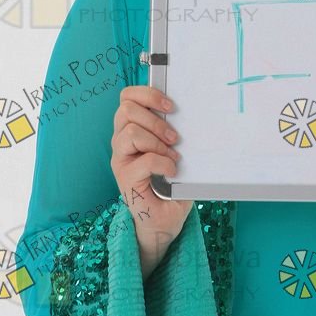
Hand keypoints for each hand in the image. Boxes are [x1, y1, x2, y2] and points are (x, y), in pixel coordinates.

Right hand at [110, 84, 192, 248]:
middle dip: (155, 118)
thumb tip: (194, 115)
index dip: (147, 94)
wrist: (163, 221)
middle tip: (174, 136)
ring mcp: (121, 160)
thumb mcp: (173, 152)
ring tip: (172, 154)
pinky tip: (172, 172)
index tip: (171, 106)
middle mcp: (121, 142)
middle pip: (126, 109)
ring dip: (157, 140)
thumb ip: (173, 133)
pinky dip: (163, 162)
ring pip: (130, 131)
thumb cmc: (170, 184)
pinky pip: (144, 159)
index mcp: (131, 129)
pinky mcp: (125, 178)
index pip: (127, 97)